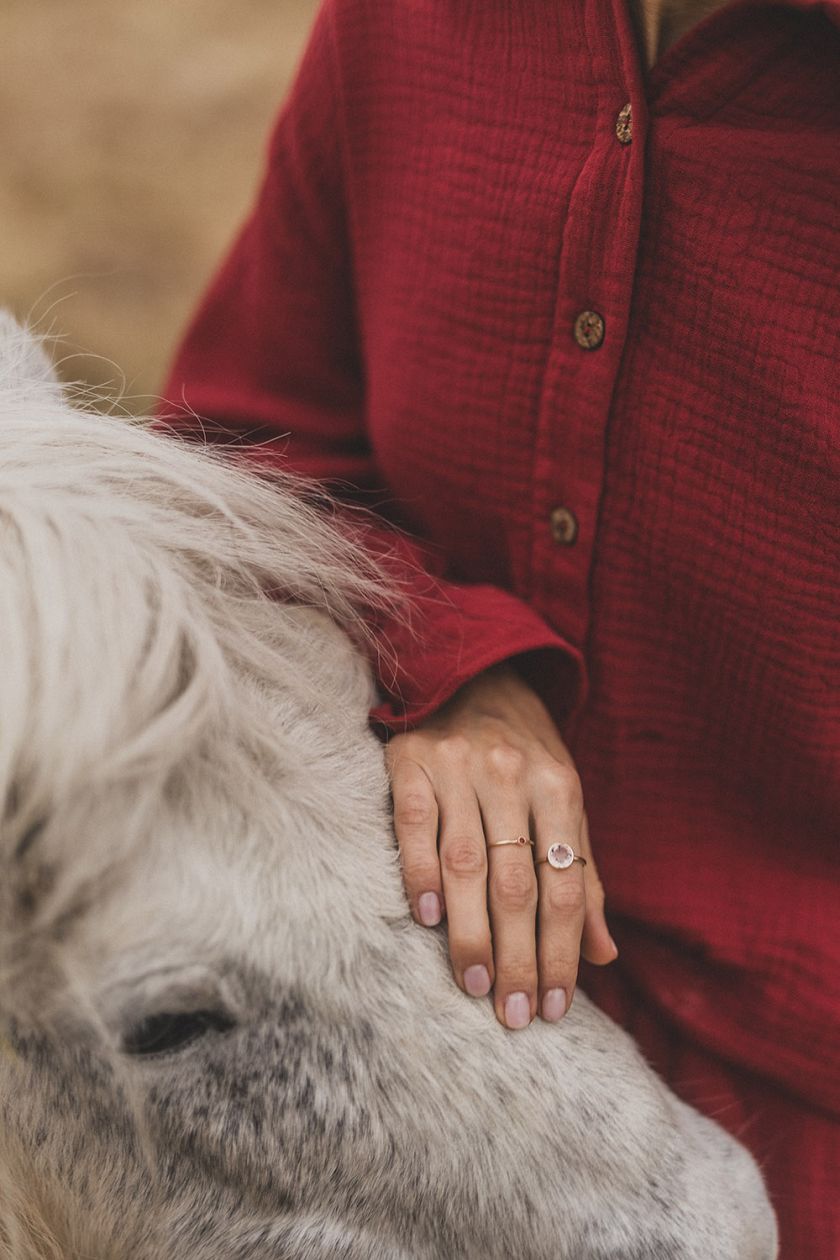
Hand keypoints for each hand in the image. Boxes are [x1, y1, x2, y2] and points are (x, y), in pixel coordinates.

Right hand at [385, 664, 616, 1028]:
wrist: (470, 672)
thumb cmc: (525, 752)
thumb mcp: (566, 802)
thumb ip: (583, 873)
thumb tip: (603, 955)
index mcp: (559, 787)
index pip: (565, 886)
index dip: (562, 951)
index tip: (556, 1006)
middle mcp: (510, 776)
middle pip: (517, 884)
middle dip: (518, 956)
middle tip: (515, 1015)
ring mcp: (457, 767)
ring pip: (468, 864)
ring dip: (470, 933)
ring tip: (475, 985)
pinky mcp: (410, 761)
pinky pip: (414, 825)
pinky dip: (421, 872)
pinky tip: (428, 918)